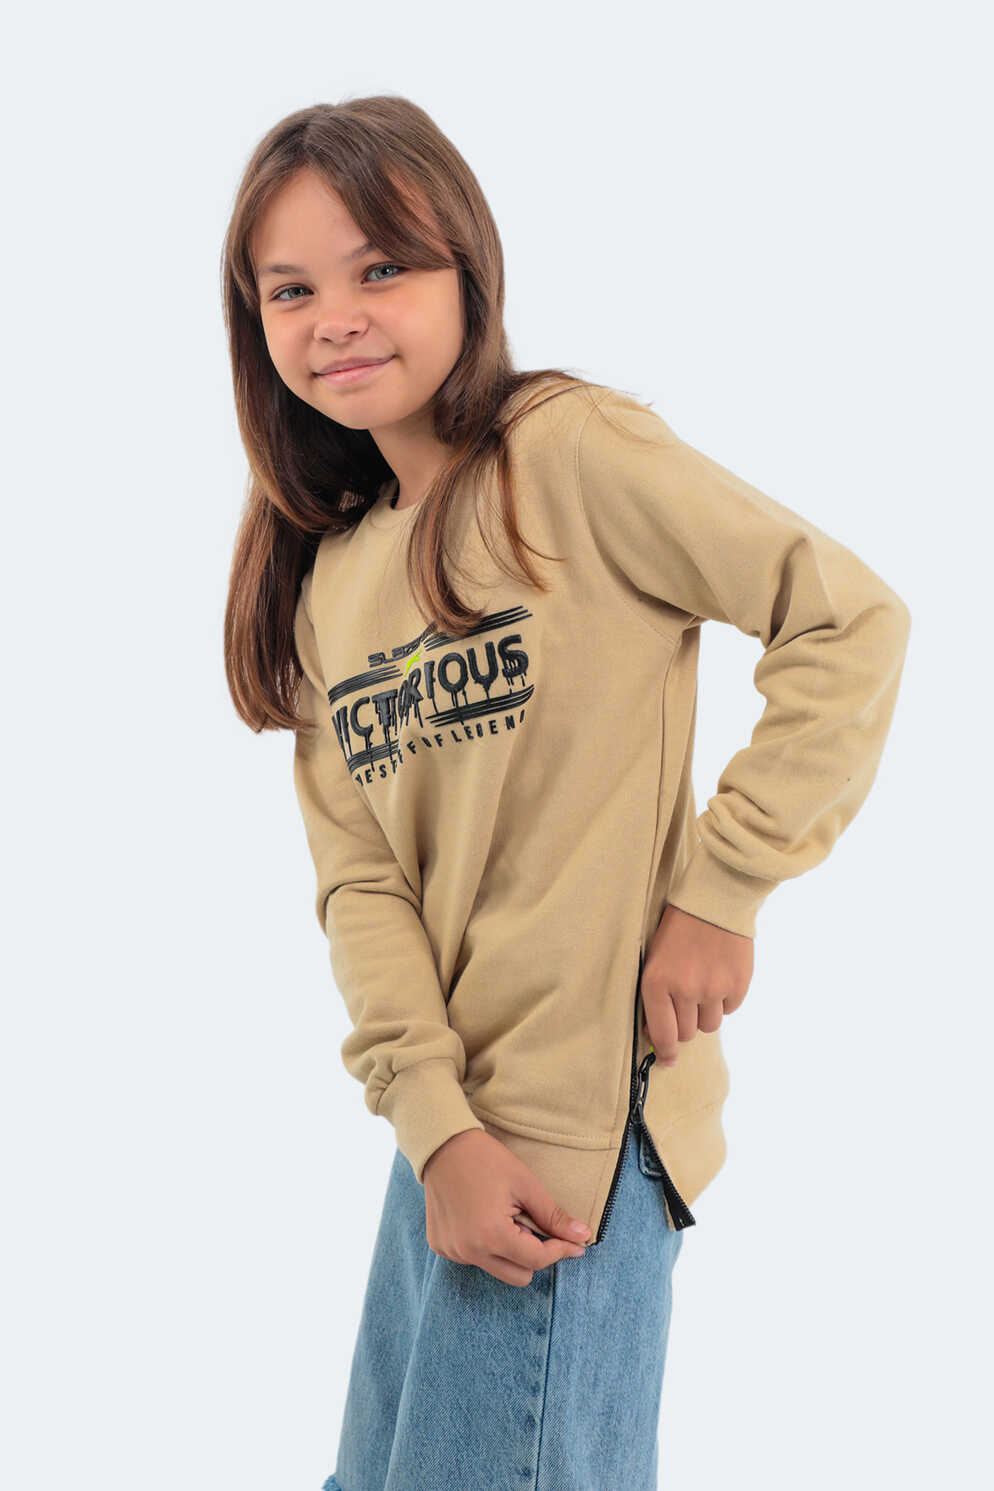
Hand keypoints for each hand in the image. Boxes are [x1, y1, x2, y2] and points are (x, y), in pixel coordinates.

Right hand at [422, 1130, 591, 1285]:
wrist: (442, 1145)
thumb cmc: (486, 1159)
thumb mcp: (525, 1184)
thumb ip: (553, 1216)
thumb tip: (583, 1237)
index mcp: (491, 1236)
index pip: (537, 1261)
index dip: (561, 1250)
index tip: (575, 1243)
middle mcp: (468, 1251)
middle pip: (519, 1276)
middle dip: (533, 1255)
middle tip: (530, 1223)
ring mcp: (452, 1251)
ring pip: (497, 1268)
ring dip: (509, 1251)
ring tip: (504, 1217)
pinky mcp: (441, 1246)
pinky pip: (474, 1258)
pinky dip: (486, 1245)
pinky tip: (482, 1217)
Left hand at [641, 903, 752, 1066]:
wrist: (714, 899)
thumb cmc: (678, 927)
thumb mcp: (655, 957)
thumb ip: (656, 996)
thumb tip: (659, 1034)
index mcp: (656, 983)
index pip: (662, 1034)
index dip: (665, 1052)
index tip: (667, 1060)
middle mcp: (684, 990)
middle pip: (687, 1034)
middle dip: (685, 1026)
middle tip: (685, 1007)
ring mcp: (713, 989)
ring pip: (710, 1024)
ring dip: (705, 1012)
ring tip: (704, 984)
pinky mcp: (738, 985)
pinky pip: (730, 1008)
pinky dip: (725, 998)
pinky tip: (720, 975)